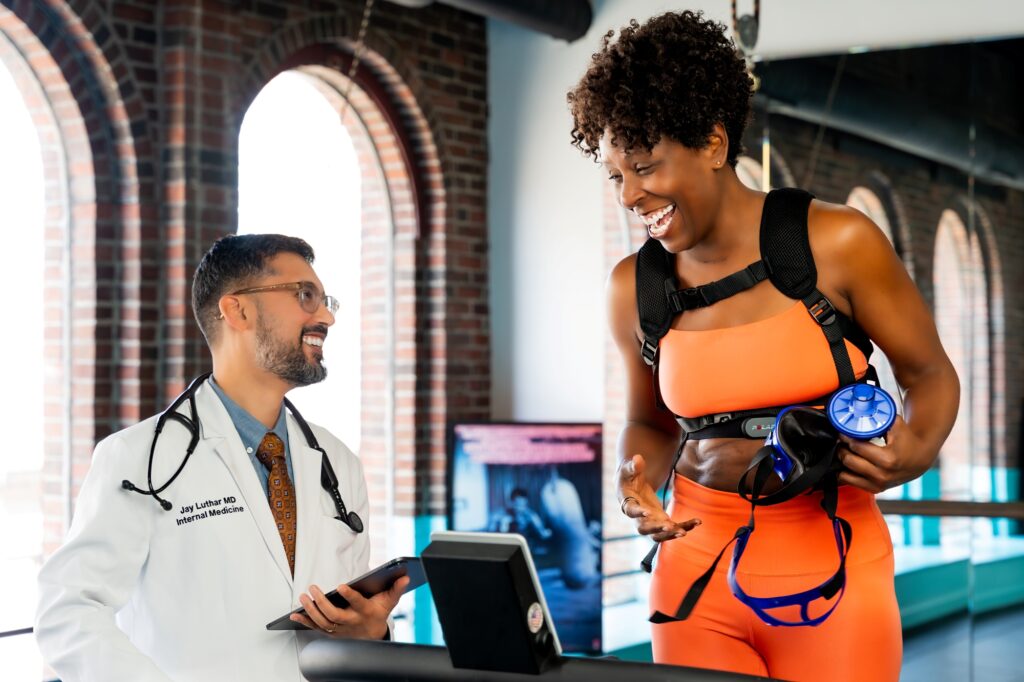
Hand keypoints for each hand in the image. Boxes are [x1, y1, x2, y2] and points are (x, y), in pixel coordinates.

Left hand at [290, 575, 409, 638]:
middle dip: (322, 603)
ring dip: (311, 610)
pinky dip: (304, 622)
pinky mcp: (331, 631)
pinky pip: (316, 628)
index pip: (358, 604)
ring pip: (323, 622)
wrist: (371, 635)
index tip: (341, 586)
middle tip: (313, 589)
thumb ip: (396, 589)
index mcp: (365, 612)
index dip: (350, 596)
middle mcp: (351, 622)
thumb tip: (405, 577)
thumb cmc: (378, 614)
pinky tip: (295, 614)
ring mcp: (339, 629)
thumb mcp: (389, 602)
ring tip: (304, 597)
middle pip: (334, 615)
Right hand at [618, 454, 699, 542]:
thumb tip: (637, 458)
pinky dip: (685, 526)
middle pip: (644, 528)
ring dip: (671, 534)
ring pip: (658, 535)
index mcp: (627, 504)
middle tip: (669, 526)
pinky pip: (673, 528)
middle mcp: (638, 518)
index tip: (647, 512)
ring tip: (684, 532)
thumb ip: (633, 466)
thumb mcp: (628, 469)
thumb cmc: (628, 477)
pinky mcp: (662, 522)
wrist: (632, 487)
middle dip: (656, 528)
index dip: (638, 513)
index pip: (631, 511)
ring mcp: (650, 522)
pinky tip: (697, 522)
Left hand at [837, 415, 929, 492]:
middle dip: (842, 448)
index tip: (842, 432)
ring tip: (845, 451)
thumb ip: (880, 416)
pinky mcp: (875, 489)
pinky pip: (849, 482)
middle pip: (848, 460)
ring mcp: (878, 484)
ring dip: (842, 461)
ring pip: (845, 473)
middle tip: (842, 441)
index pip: (856, 447)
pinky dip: (845, 472)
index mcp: (888, 460)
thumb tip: (861, 409)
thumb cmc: (907, 440)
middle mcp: (882, 475)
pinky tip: (848, 463)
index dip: (846, 437)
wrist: (920, 459)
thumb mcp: (896, 425)